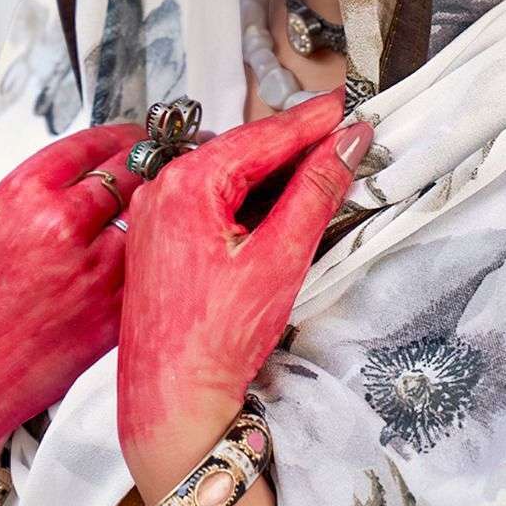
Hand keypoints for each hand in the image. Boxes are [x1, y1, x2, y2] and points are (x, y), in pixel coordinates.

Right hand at [0, 122, 152, 470]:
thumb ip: (35, 202)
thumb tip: (83, 183)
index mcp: (24, 195)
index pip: (94, 144)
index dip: (124, 135)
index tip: (135, 135)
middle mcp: (62, 225)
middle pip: (133, 171)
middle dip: (154, 161)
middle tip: (171, 156)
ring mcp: (93, 271)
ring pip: (151, 220)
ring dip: (162, 210)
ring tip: (174, 204)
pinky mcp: (111, 315)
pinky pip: (147, 272)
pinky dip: (155, 259)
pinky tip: (161, 255)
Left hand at [117, 86, 373, 475]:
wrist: (169, 400)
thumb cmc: (215, 339)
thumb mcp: (281, 256)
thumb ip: (317, 191)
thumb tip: (347, 144)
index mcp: (187, 183)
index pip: (266, 134)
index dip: (315, 119)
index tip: (350, 104)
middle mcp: (162, 187)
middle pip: (246, 149)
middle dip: (298, 144)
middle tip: (348, 136)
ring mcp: (156, 211)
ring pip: (230, 172)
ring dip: (275, 170)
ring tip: (324, 168)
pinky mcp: (159, 236)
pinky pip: (211, 197)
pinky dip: (250, 195)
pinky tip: (281, 205)